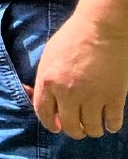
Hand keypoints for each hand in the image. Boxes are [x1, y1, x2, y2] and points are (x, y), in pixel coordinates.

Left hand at [32, 8, 127, 137]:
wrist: (102, 28)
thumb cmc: (73, 38)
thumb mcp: (48, 57)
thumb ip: (45, 79)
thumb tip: (43, 98)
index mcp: (48, 81)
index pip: (43, 113)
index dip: (50, 124)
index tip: (56, 127)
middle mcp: (68, 93)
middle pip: (69, 126)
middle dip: (73, 130)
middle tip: (77, 128)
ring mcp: (92, 97)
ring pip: (91, 128)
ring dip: (92, 130)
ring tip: (94, 126)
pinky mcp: (114, 97)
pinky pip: (112, 122)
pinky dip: (111, 126)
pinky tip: (110, 123)